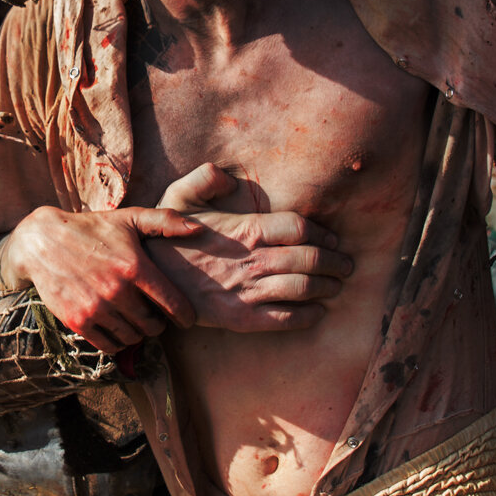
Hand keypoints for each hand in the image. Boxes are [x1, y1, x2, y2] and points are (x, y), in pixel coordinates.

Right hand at [0, 205, 201, 353]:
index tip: (186, 319)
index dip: (184, 315)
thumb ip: (165, 221)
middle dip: (158, 324)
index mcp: (134, 267)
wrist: (42, 242)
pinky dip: (117, 342)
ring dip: (138, 333)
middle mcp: (117, 290)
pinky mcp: (77, 321)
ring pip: (132, 338)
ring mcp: (96, 308)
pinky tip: (116, 329)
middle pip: (153, 325)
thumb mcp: (129, 219)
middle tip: (155, 316)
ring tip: (135, 321)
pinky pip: (109, 346)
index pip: (172, 303)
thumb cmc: (91, 229)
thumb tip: (199, 230)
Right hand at [144, 166, 351, 331]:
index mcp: (245, 229)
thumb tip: (228, 175)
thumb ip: (205, 178)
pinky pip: (285, 319)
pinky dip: (308, 316)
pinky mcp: (241, 318)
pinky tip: (318, 313)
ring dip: (328, 287)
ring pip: (303, 288)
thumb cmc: (166, 237)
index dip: (323, 234)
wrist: (147, 280)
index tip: (334, 239)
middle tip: (347, 266)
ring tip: (337, 287)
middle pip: (311, 259)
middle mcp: (253, 260)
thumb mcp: (179, 197)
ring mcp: (249, 291)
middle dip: (336, 263)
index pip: (300, 228)